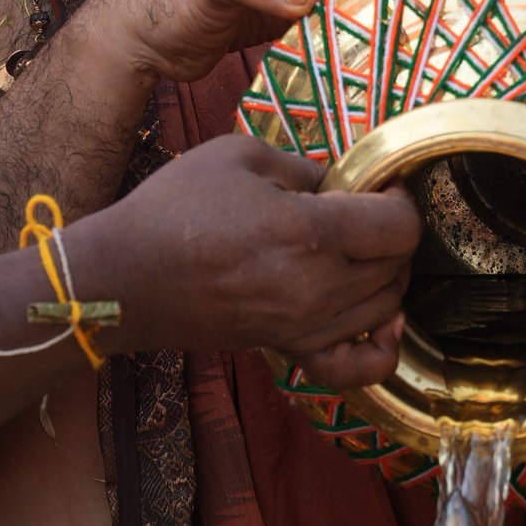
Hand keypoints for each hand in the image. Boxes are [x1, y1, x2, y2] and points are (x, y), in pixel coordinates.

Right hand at [86, 135, 420, 389]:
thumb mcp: (239, 156)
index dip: (401, 200)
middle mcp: (318, 287)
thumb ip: (304, 168)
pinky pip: (355, 369)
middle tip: (370, 210)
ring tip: (366, 249)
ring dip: (390, 275)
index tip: (383, 185)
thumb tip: (342, 184)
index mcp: (310, 232)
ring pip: (387, 307)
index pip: (399, 226)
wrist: (124, 278)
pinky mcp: (288, 348)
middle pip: (397, 265)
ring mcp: (305, 325)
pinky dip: (382, 350)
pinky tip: (383, 322)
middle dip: (395, 233)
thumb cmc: (173, 209)